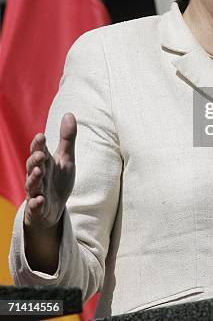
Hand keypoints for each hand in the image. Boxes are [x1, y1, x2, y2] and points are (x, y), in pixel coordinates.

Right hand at [24, 113, 76, 230]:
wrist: (52, 209)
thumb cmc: (57, 180)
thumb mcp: (66, 158)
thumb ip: (67, 138)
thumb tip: (69, 113)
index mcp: (44, 162)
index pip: (38, 151)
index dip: (39, 144)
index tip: (41, 136)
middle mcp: (37, 175)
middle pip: (32, 166)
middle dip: (35, 160)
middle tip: (40, 155)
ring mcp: (36, 192)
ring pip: (32, 185)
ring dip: (35, 178)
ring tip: (40, 172)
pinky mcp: (38, 208)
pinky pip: (35, 206)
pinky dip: (36, 203)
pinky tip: (40, 200)